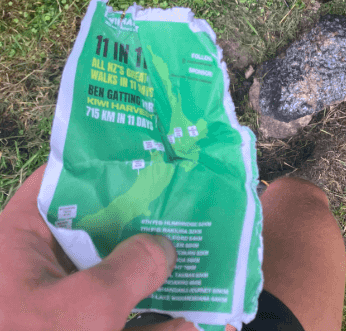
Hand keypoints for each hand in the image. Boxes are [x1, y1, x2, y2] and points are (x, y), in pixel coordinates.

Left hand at [0, 166, 195, 330]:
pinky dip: (152, 323)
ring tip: (203, 257)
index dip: (104, 160)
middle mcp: (37, 267)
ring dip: (155, 274)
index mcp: (21, 240)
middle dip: (144, 220)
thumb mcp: (85, 308)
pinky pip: (118, 323)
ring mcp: (55, 309)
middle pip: (97, 227)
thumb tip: (164, 248)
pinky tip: (194, 321)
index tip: (150, 153)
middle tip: (189, 201)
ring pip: (112, 278)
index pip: (62, 178)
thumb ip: (134, 266)